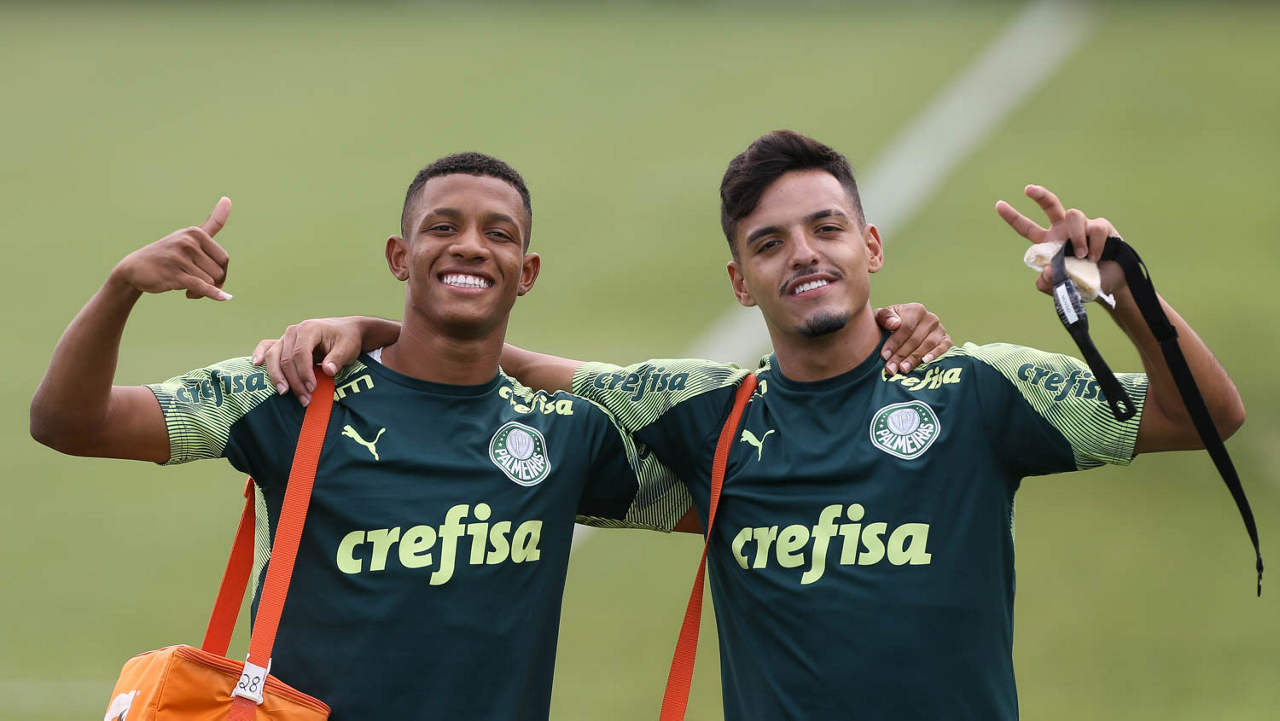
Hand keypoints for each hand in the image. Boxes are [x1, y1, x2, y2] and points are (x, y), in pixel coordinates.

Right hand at [111, 198, 232, 300]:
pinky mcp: (173, 273)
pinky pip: (200, 286)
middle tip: (195, 284)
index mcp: (195, 233)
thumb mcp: (190, 236)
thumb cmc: (170, 253)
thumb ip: (212, 222)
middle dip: (212, 283)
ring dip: (201, 291)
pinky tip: (224, 298)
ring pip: (209, 282)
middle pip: (218, 272)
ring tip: (186, 287)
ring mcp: (180, 257)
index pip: (223, 259)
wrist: (135, 268)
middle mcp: (188, 242)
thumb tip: (228, 199)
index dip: (221, 273)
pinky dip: (213, 294)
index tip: (211, 277)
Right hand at [252, 317, 364, 403]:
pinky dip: (260, 354)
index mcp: (309, 329)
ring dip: (278, 377)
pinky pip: (266, 347)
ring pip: (274, 357)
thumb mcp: (348, 347)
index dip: (304, 373)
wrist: (345, 330)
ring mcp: (286, 337)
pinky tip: (256, 365)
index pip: (300, 354)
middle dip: (294, 381)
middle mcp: (293, 332)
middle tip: (305, 399)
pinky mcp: (283, 343)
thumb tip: (328, 370)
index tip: (312, 389)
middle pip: (285, 359)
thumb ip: (338, 358)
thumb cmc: (347, 339)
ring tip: (284, 393)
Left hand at [874, 303, 952, 374]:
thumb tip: (894, 324)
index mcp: (916, 310)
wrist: (901, 328)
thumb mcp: (882, 317)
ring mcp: (940, 329)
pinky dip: (936, 354)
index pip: (906, 328)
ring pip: (928, 345)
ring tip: (903, 369)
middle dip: (901, 355)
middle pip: (915, 339)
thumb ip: (884, 317)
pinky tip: (925, 362)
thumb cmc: (889, 323)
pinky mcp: (946, 339)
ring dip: (915, 358)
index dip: (894, 343)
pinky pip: (944, 347)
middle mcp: (930, 318)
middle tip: (891, 368)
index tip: (884, 356)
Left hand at [995, 185, 1124, 295]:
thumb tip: (1046, 268)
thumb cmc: (1081, 283)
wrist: (1108, 285)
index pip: (1027, 228)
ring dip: (1077, 237)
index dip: (1012, 217)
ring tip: (1081, 256)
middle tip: (1028, 189)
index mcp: (1048, 242)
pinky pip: (1096, 228)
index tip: (998, 204)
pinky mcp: (1101, 226)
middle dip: (1039, 195)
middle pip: (1051, 204)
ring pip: (1073, 215)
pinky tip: (1096, 258)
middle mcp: (1063, 230)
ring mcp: (1083, 225)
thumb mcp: (1059, 288)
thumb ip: (1047, 283)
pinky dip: (1095, 246)